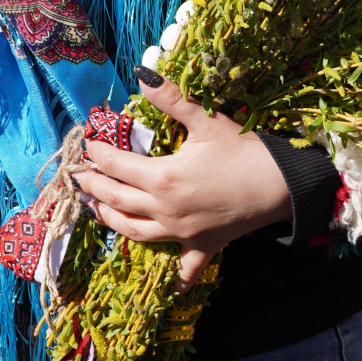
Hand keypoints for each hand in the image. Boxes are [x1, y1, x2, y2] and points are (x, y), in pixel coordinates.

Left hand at [74, 69, 292, 292]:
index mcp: (162, 178)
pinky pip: (184, 268)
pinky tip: (169, 287)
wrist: (282, 184)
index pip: (116, 165)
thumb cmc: (244, 150)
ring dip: (111, 220)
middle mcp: (165, 210)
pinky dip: (175, 279)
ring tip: (97, 209)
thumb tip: (142, 73)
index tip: (87, 144)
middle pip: (116, 199)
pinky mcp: (203, 247)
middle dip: (93, 186)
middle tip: (79, 176)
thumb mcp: (207, 121)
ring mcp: (181, 233)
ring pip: (134, 232)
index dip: (98, 153)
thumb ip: (172, 99)